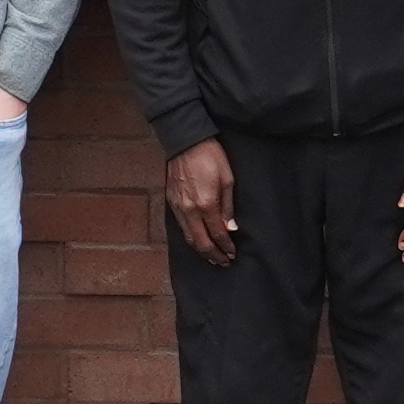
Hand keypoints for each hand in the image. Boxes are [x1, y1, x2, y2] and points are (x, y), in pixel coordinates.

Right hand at [162, 141, 238, 262]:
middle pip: (201, 242)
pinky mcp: (170, 202)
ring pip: (188, 237)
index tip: (232, 253)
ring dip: (200, 250)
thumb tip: (230, 227)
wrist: (185, 141)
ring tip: (211, 257)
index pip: (217, 233)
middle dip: (213, 255)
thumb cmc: (210, 156)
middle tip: (223, 262)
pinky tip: (197, 240)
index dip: (226, 246)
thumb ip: (228, 206)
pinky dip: (190, 238)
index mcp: (206, 204)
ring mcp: (177, 207)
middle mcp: (190, 210)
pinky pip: (181, 227)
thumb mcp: (227, 179)